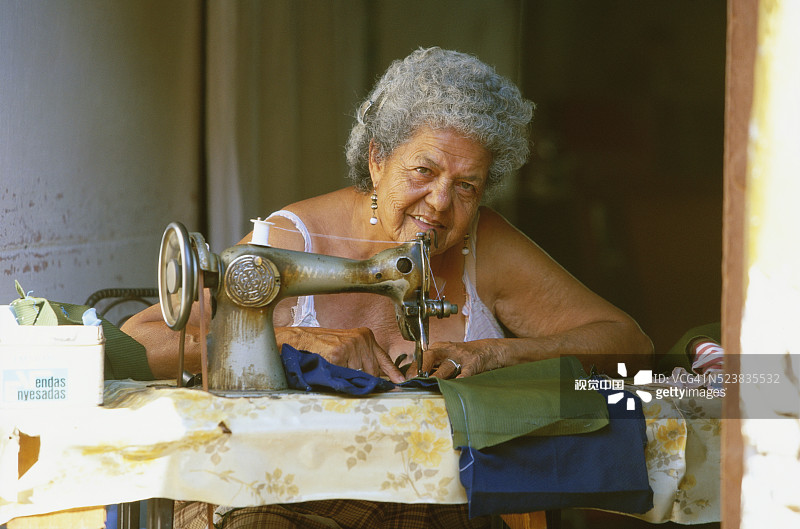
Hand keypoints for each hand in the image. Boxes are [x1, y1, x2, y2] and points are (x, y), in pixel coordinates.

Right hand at [276, 326, 404, 383]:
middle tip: (349, 375)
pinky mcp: (339, 354)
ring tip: (335, 366)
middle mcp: (361, 339)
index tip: (400, 381)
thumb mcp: (349, 346)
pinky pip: (345, 375)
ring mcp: (351, 346)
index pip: (383, 357)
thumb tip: (377, 377)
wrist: (301, 340)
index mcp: (365, 336)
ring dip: (348, 376)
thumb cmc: (322, 345)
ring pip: (358, 374)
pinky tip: (330, 365)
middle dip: (364, 378)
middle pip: (372, 371)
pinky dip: (338, 375)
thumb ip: (363, 357)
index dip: (392, 372)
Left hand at [411, 339, 506, 378]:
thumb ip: (434, 365)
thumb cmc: (464, 356)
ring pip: (446, 367)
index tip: (407, 380)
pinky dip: (460, 380)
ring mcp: (461, 356)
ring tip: (430, 386)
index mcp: (439, 348)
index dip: (414, 369)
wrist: (488, 350)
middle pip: (430, 357)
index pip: (422, 357)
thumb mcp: (447, 355)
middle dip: (421, 369)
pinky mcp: (473, 363)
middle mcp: (448, 350)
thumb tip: (416, 379)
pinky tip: (455, 385)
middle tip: (414, 380)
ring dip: (438, 378)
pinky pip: (465, 373)